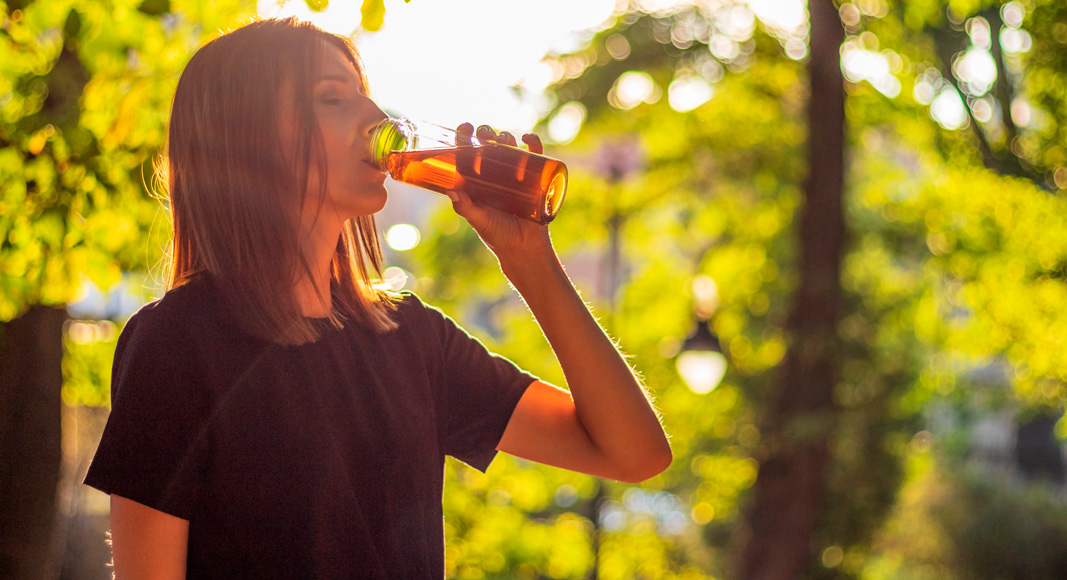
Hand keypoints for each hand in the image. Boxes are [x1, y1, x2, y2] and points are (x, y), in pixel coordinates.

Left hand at [447, 123, 554, 261]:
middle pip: (489, 146)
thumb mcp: (478, 219)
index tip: (464, 128)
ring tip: (503, 138)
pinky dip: (533, 143)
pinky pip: (536, 156)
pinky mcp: (535, 178)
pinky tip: (527, 138)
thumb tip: (452, 189)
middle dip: (486, 134)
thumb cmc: (497, 235)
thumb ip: (465, 207)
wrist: (523, 248)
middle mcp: (495, 175)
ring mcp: (515, 175)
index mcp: (477, 181)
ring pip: (510, 147)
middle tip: (484, 133)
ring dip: (505, 136)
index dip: (464, 138)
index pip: (468, 153)